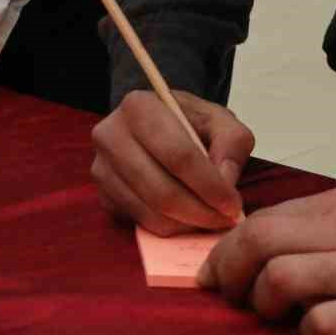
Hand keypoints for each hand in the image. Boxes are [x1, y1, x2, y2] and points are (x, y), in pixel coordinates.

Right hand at [91, 89, 250, 231]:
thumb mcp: (219, 119)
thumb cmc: (189, 122)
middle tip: (226, 219)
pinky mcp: (103, 195)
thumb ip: (232, 142)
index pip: (177, 155)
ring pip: (150, 212)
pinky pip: (140, 223)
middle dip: (200, 212)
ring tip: (210, 218)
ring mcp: (101, 168)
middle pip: (161, 190)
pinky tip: (187, 217)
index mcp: (138, 106)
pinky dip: (169, 228)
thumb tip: (225, 181)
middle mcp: (110, 135)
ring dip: (187, 224)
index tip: (233, 204)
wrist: (157, 125)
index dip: (209, 185)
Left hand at [197, 186, 335, 333]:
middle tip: (230, 299)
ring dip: (268, 307)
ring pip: (282, 281)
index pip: (263, 222)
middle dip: (230, 276)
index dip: (227, 251)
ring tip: (277, 320)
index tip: (215, 274)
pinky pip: (323, 325)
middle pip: (260, 245)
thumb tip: (275, 251)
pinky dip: (311, 334)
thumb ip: (332, 229)